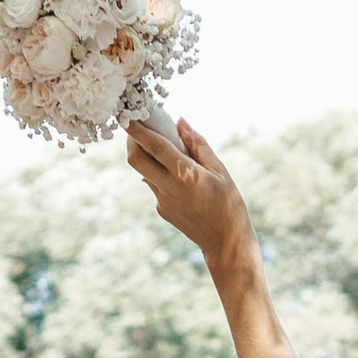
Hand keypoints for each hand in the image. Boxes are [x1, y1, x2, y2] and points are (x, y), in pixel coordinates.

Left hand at [127, 115, 256, 288]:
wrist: (226, 241)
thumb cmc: (229, 203)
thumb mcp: (220, 170)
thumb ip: (198, 144)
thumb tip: (180, 122)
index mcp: (187, 175)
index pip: (155, 146)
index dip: (138, 129)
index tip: (128, 116)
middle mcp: (170, 188)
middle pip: (136, 159)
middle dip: (132, 141)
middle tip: (137, 129)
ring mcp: (162, 201)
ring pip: (144, 172)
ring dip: (147, 157)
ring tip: (163, 149)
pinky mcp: (161, 210)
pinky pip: (154, 185)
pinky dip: (159, 174)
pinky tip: (176, 175)